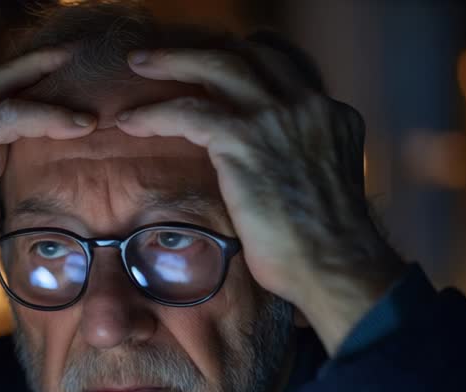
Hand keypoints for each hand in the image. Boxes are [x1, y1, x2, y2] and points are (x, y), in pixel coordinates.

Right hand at [0, 47, 96, 324]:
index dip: (41, 85)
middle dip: (48, 66)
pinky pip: (13, 116)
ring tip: (97, 108)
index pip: (5, 93)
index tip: (84, 89)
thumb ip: (12, 178)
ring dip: (58, 95)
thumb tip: (55, 182)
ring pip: (12, 90)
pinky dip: (50, 116)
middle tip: (89, 64)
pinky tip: (80, 125)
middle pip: (7, 77)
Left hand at [114, 43, 406, 351]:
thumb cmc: (323, 250)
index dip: (244, 64)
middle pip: (249, 54)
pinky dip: (155, 114)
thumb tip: (266, 173)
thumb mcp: (320, 190)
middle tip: (162, 56)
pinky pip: (188, 111)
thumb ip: (297, 164)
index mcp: (332, 117)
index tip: (211, 69)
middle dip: (201, 50)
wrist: (334, 266)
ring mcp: (277, 118)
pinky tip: (131, 122)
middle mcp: (308, 106)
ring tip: (139, 64)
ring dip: (172, 61)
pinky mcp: (245, 140)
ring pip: (217, 66)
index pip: (282, 71)